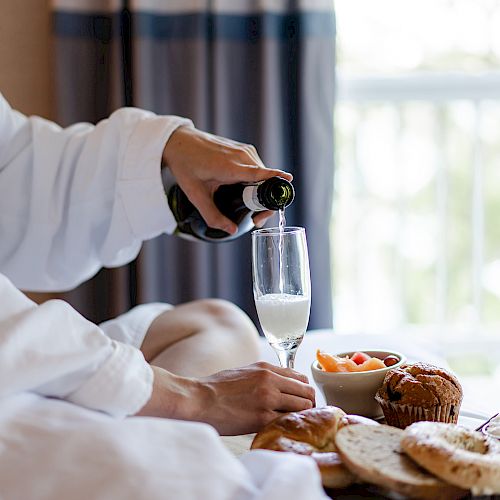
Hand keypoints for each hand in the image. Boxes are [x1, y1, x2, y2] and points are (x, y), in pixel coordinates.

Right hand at [136, 362, 314, 435]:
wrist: (197, 400)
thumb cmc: (215, 389)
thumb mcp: (243, 373)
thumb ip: (263, 377)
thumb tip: (279, 386)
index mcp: (266, 368)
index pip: (300, 377)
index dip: (304, 392)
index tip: (301, 402)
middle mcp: (270, 379)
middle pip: (306, 392)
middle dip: (308, 405)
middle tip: (302, 417)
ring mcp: (268, 398)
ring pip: (302, 406)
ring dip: (301, 416)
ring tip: (293, 425)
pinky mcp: (262, 417)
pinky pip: (288, 421)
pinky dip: (288, 427)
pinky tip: (282, 431)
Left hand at [162, 127, 292, 234]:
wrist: (179, 141)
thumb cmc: (186, 165)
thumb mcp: (196, 195)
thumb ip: (212, 216)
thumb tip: (230, 230)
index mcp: (230, 166)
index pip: (260, 173)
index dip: (276, 179)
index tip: (289, 182)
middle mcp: (242, 156)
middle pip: (266, 180)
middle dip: (266, 202)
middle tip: (257, 219)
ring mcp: (244, 151)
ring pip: (264, 175)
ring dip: (263, 192)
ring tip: (252, 209)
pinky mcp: (244, 150)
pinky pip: (258, 168)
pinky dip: (258, 181)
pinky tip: (248, 193)